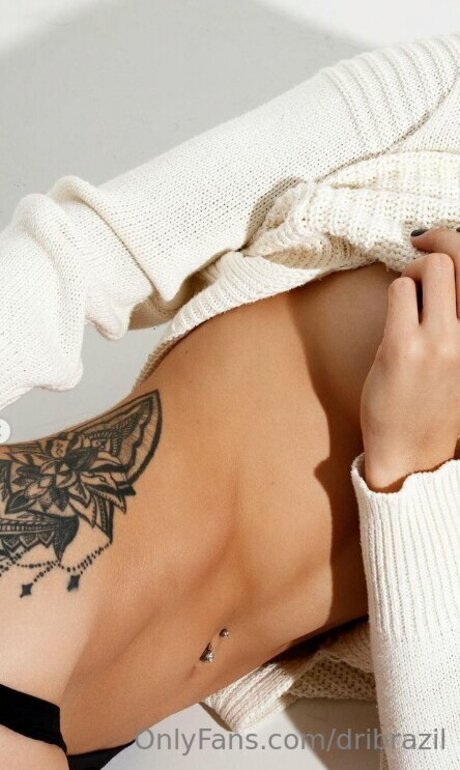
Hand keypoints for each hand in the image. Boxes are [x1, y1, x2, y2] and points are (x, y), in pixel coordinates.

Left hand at [360, 228, 459, 491]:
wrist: (413, 455)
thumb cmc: (438, 406)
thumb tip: (443, 265)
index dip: (455, 239)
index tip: (432, 238)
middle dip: (434, 245)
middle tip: (415, 252)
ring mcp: (443, 342)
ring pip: (431, 267)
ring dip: (412, 275)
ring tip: (407, 299)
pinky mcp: (404, 348)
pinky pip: (399, 291)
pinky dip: (394, 294)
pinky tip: (394, 317)